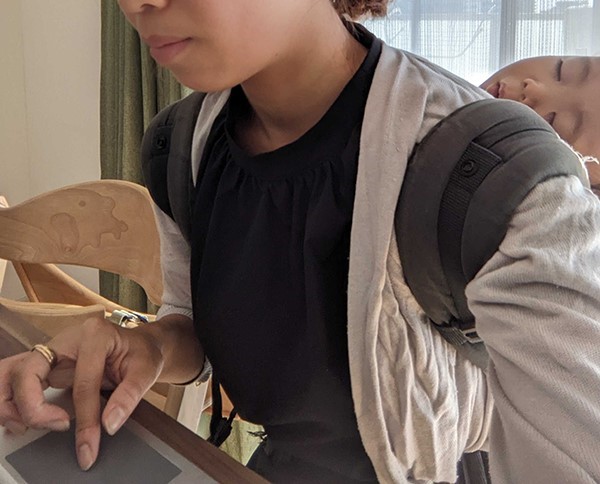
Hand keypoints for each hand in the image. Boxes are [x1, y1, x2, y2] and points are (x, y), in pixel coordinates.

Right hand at [0, 316, 163, 470]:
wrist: (140, 346)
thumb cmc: (142, 354)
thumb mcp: (147, 370)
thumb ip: (129, 396)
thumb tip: (109, 424)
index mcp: (95, 334)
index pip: (82, 382)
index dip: (86, 419)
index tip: (89, 445)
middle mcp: (66, 339)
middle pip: (28, 371)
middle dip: (33, 407)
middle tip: (58, 427)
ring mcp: (52, 350)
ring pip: (10, 373)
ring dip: (11, 403)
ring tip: (26, 426)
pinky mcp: (45, 364)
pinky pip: (15, 380)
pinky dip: (11, 401)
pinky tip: (23, 420)